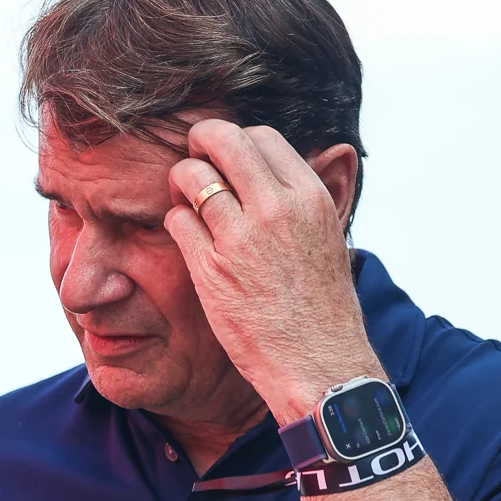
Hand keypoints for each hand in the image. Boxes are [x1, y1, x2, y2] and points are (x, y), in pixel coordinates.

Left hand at [162, 118, 381, 423]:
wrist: (319, 363)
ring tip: (184, 202)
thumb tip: (287, 169)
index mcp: (310, 198)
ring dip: (179, 184)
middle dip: (199, 144)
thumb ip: (302, 202)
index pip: (261, 137)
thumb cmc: (321, 308)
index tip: (226, 161)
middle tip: (193, 163)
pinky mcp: (211, 269)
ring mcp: (241, 238)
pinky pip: (175, 220)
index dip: (235, 142)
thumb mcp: (327, 238)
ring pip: (190, 175)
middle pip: (222, 140)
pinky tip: (185, 237)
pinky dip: (174, 222)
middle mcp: (277, 209)